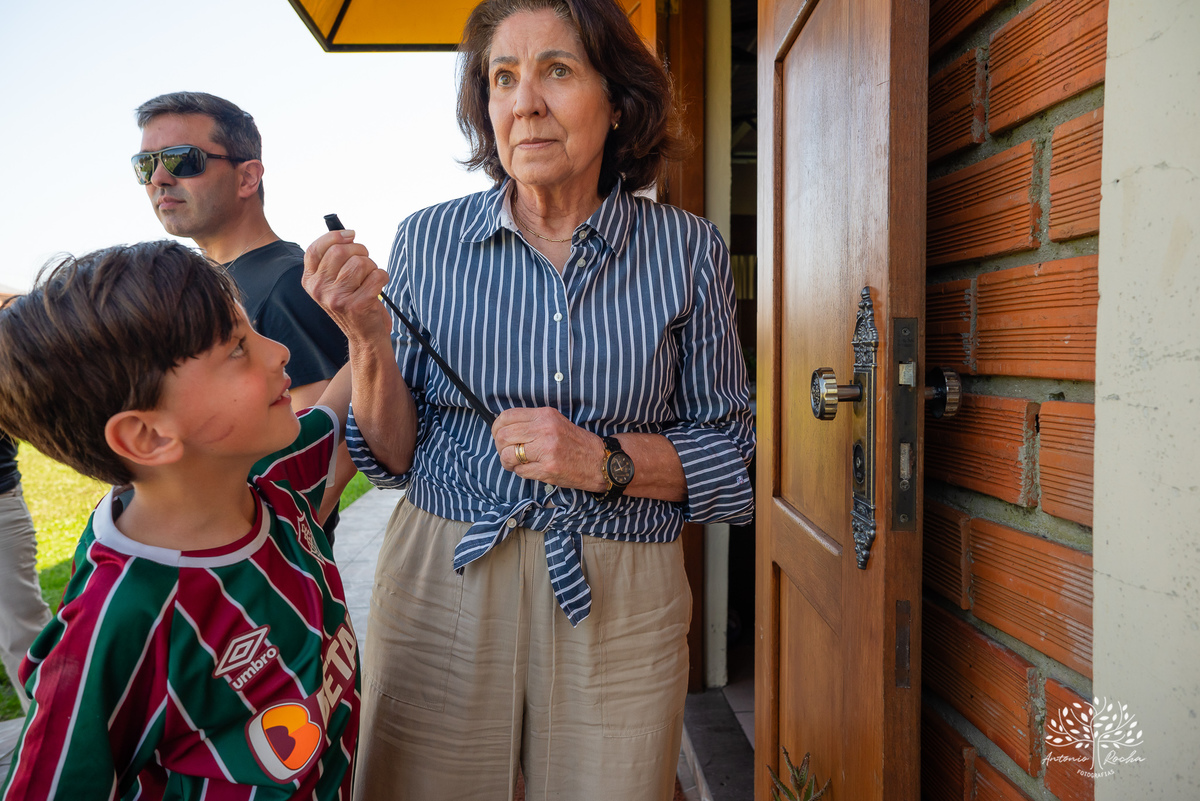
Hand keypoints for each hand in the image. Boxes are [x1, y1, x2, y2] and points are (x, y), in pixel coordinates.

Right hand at [303, 230, 391, 345]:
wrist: (365, 337)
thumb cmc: (353, 303)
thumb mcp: (333, 283)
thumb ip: (333, 260)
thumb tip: (348, 234)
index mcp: (310, 281)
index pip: (315, 249)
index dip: (335, 236)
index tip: (351, 235)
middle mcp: (319, 290)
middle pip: (340, 251)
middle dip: (360, 251)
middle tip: (365, 263)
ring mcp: (337, 298)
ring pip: (361, 262)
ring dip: (372, 267)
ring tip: (370, 280)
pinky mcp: (357, 305)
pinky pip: (377, 275)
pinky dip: (383, 278)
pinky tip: (377, 288)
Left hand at [491, 407, 607, 491]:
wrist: (599, 461)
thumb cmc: (576, 443)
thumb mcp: (555, 422)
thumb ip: (531, 422)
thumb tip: (503, 427)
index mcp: (545, 416)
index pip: (507, 416)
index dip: (497, 427)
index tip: (498, 435)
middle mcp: (544, 430)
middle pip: (503, 436)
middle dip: (499, 447)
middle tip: (506, 452)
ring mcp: (546, 450)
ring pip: (507, 455)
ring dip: (507, 462)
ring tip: (515, 463)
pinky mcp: (547, 468)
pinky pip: (520, 471)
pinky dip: (520, 472)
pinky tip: (530, 469)